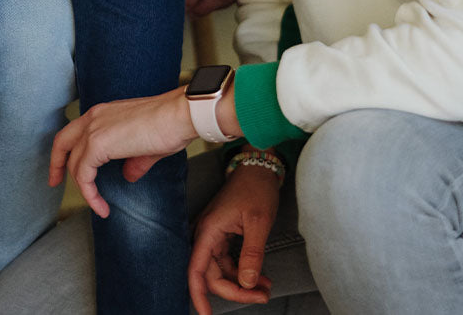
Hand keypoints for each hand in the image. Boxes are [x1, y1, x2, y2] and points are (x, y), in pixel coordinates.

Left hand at [49, 87, 195, 217]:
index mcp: (104, 113)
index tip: (64, 169)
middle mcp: (94, 117)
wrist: (178, 116)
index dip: (66, 151)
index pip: (76, 132)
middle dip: (56, 165)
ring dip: (83, 189)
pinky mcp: (98, 143)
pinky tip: (102, 207)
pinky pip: (84, 175)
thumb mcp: (147, 146)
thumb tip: (128, 175)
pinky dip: (90, 194)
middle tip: (54, 183)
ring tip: (98, 206)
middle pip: (62, 142)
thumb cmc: (169, 126)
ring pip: (75, 163)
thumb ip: (134, 161)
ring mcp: (94, 129)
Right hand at [189, 165, 280, 313]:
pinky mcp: (223, 235)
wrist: (258, 166)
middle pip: (212, 275)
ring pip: (221, 270)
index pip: (196, 270)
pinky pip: (228, 261)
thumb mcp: (258, 221)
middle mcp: (207, 234)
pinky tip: (261, 277)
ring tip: (266, 288)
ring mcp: (214, 234)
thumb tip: (247, 283)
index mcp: (209, 230)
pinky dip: (243, 271)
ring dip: (241, 283)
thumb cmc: (256, 187)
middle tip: (262, 296)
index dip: (198, 296)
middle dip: (235, 290)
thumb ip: (252, 254)